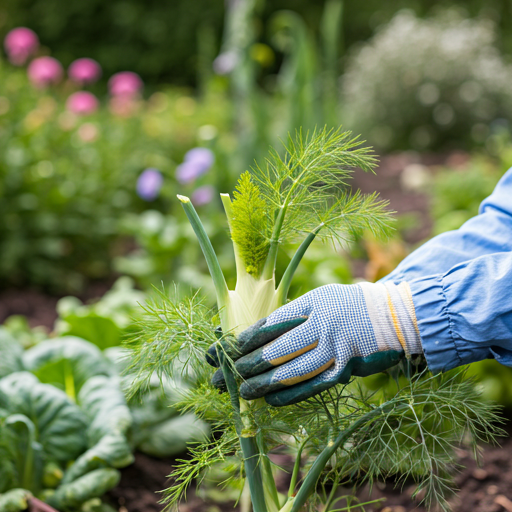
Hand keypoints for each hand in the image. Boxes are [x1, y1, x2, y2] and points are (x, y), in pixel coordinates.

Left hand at [207, 282, 422, 405]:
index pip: (270, 324)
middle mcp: (321, 326)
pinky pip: (313, 385)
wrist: (392, 316)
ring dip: (264, 384)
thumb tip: (259, 333)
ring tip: (242, 392)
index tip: (226, 350)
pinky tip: (271, 400)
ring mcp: (335, 349)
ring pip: (292, 371)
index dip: (245, 339)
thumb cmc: (349, 305)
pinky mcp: (346, 369)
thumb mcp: (321, 299)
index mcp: (311, 304)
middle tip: (223, 376)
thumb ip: (293, 315)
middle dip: (246, 364)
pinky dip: (291, 394)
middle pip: (276, 349)